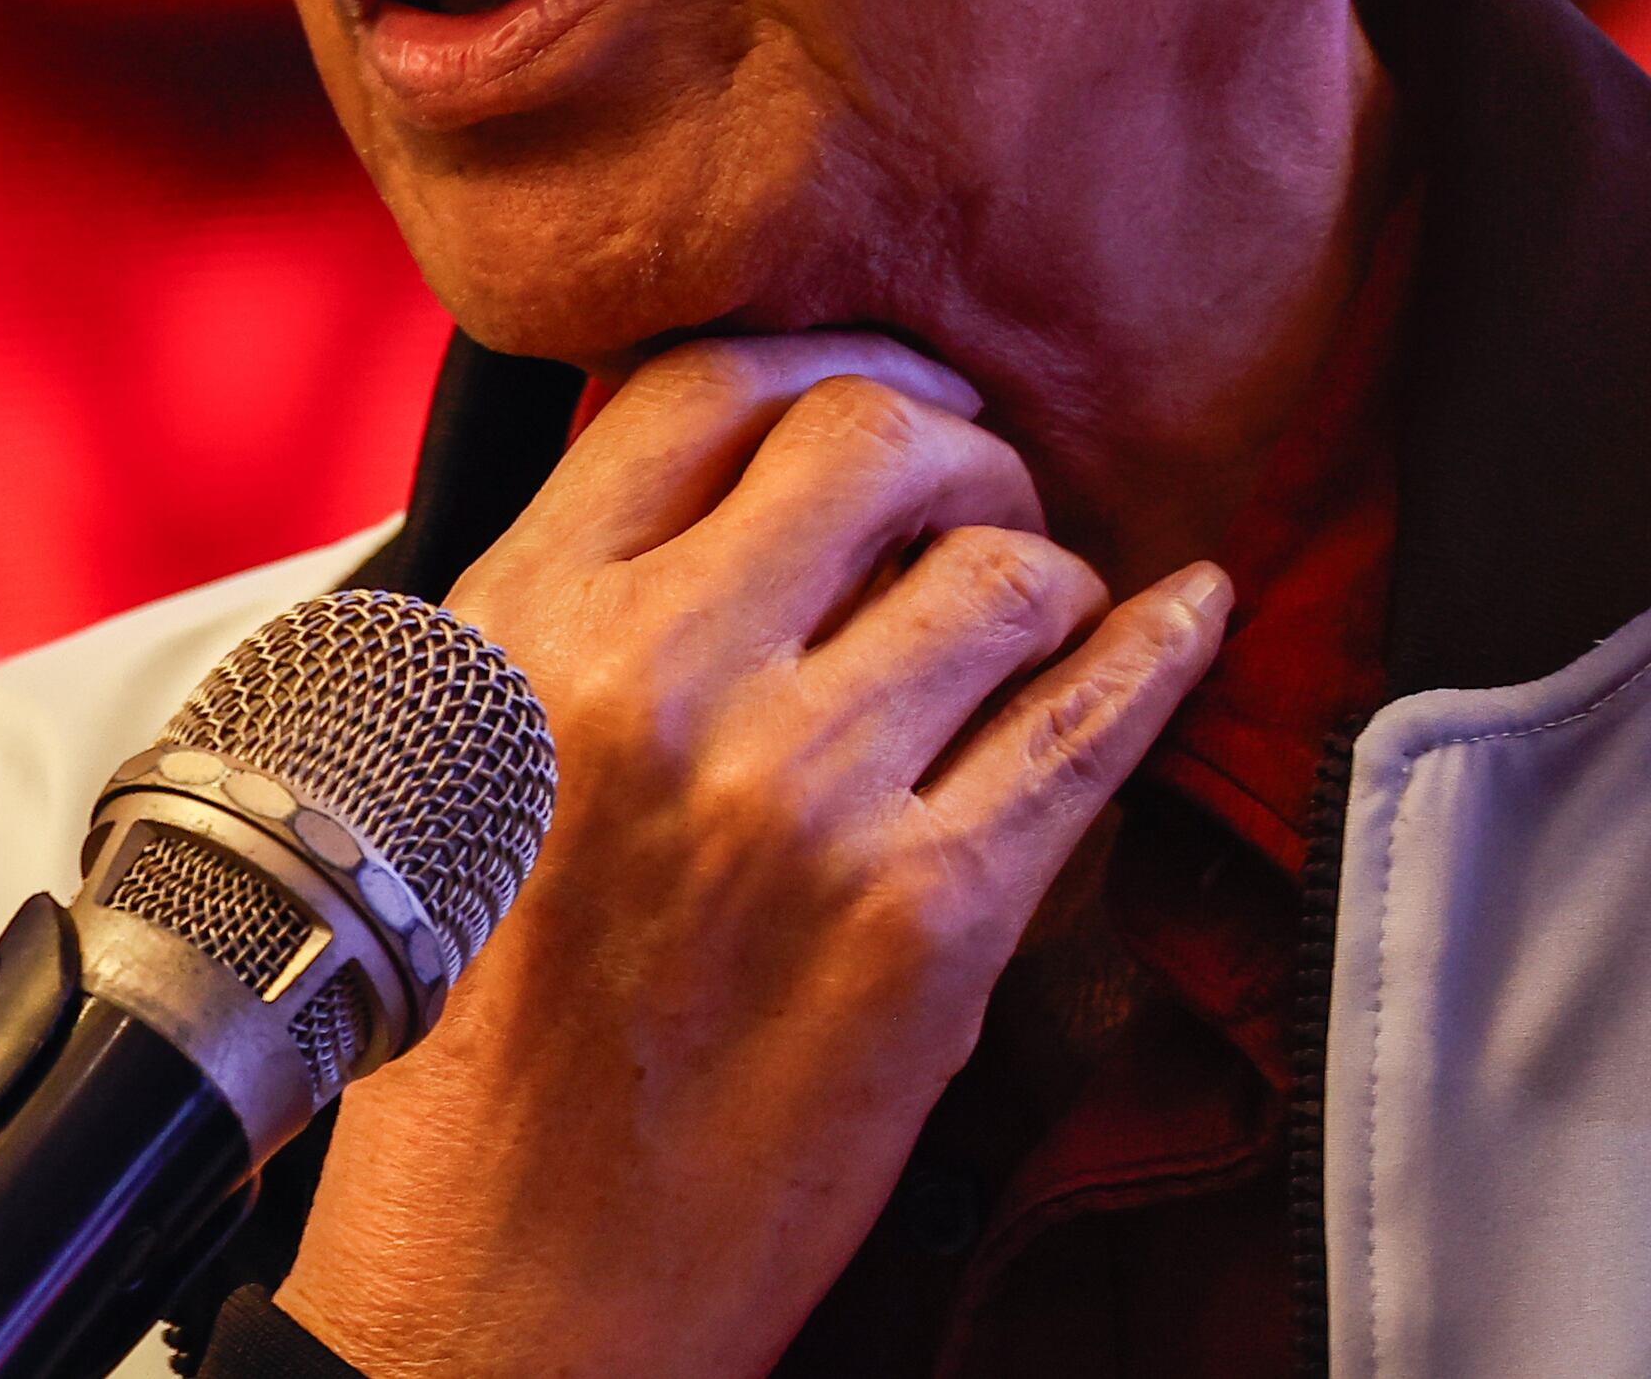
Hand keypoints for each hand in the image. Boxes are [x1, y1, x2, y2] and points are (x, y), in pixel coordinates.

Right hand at [276, 334, 1228, 1378]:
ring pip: (1004, 573)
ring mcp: (805, 795)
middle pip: (873, 440)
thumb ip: (575, 610)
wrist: (509, 1283)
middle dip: (957, 448)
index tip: (883, 395)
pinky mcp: (927, 917)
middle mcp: (660, 680)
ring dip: (1045, 573)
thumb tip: (729, 474)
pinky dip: (1160, 649)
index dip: (825, 367)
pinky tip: (1185, 615)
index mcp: (524, 630)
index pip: (706, 389)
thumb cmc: (478, 1043)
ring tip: (1036, 616)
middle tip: (982, 491)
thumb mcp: (465, 767)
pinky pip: (1090, 727)